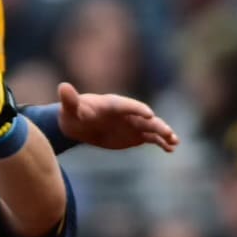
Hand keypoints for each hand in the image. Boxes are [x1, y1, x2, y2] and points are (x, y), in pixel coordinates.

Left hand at [58, 82, 178, 152]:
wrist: (79, 123)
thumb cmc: (74, 113)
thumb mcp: (70, 108)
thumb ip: (69, 99)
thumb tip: (62, 87)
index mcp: (114, 105)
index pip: (128, 106)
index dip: (138, 109)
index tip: (149, 114)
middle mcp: (128, 113)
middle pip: (145, 118)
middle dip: (157, 125)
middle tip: (167, 132)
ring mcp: (134, 124)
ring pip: (152, 128)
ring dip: (164, 134)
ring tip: (174, 142)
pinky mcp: (136, 135)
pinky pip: (151, 138)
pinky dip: (161, 142)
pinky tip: (171, 149)